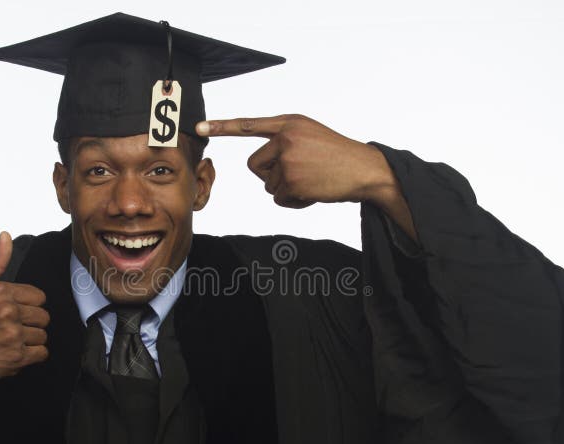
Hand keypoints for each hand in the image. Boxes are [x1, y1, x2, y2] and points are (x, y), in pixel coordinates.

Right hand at [0, 232, 49, 383]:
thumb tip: (6, 235)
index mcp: (2, 292)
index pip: (39, 297)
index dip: (28, 306)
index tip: (14, 312)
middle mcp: (9, 311)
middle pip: (43, 317)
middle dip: (30, 323)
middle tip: (10, 328)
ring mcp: (13, 335)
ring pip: (42, 335)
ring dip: (30, 341)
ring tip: (9, 341)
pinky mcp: (16, 357)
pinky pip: (41, 353)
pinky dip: (31, 356)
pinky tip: (13, 353)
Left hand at [195, 114, 396, 207]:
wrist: (365, 170)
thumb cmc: (338, 156)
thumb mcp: (311, 136)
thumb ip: (285, 142)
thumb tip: (262, 169)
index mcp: (289, 123)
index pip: (249, 125)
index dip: (222, 126)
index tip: (198, 126)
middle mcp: (285, 138)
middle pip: (255, 165)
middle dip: (271, 175)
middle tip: (300, 173)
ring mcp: (287, 159)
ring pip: (267, 184)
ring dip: (286, 189)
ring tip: (312, 180)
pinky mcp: (291, 180)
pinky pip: (278, 198)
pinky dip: (294, 201)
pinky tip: (313, 191)